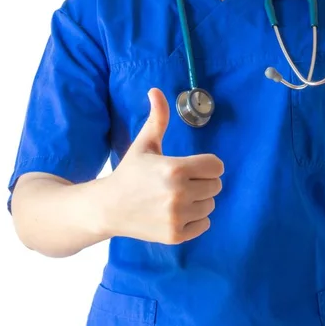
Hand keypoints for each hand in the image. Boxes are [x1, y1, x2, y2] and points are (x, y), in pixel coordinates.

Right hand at [101, 88, 223, 243]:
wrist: (107, 208)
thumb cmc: (130, 172)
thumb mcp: (144, 144)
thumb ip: (157, 118)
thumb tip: (155, 90)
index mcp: (176, 168)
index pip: (217, 166)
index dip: (206, 165)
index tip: (192, 168)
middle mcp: (179, 193)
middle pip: (216, 186)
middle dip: (202, 183)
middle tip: (181, 183)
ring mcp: (177, 216)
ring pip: (210, 206)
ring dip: (199, 202)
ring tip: (176, 198)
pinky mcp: (175, 235)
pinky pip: (204, 224)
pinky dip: (194, 220)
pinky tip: (174, 213)